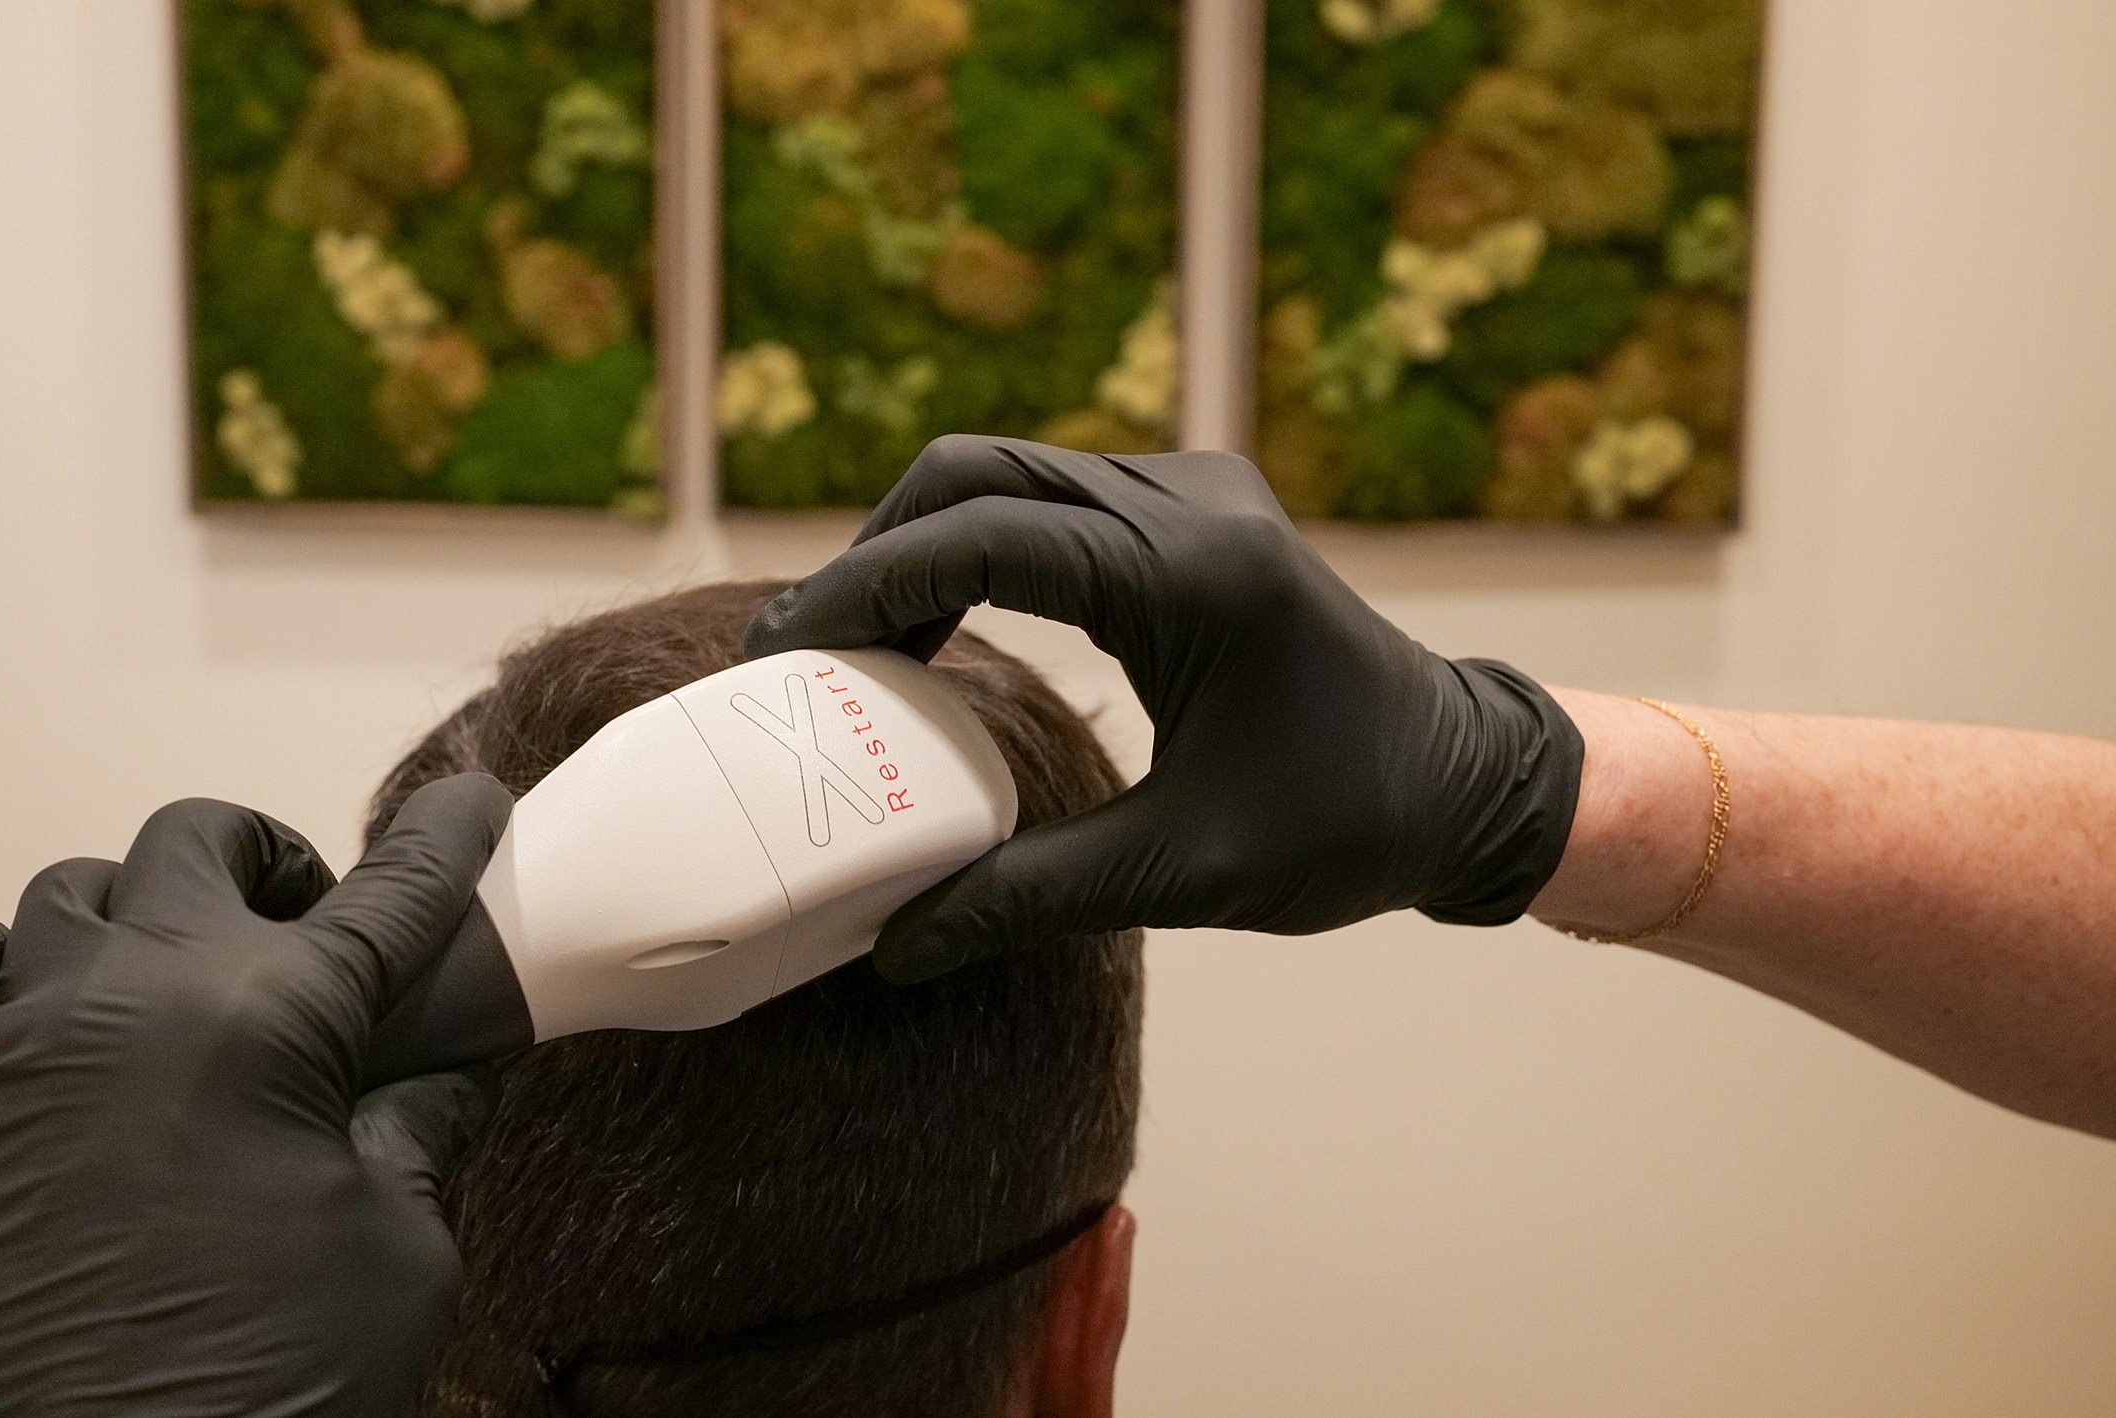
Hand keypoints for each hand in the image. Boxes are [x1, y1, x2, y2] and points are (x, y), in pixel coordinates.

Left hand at [0, 777, 512, 1416]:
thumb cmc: (254, 1394)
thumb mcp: (396, 1262)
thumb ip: (417, 1143)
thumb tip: (441, 1088)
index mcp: (276, 1020)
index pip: (393, 892)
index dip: (447, 840)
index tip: (471, 808)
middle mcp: (138, 994)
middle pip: (204, 843)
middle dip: (267, 865)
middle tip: (298, 927)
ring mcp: (18, 1036)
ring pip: (72, 891)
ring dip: (134, 919)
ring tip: (166, 985)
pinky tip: (24, 1007)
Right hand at [746, 436, 1582, 980]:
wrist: (1467, 780)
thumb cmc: (1348, 827)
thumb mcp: (1181, 873)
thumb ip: (1026, 894)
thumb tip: (897, 941)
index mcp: (1191, 573)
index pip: (981, 536)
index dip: (866, 585)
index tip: (788, 647)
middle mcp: (1190, 502)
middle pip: (976, 472)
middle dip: (877, 553)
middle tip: (808, 653)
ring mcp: (1197, 491)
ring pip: (1008, 475)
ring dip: (923, 547)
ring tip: (861, 651)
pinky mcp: (1197, 509)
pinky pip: (1053, 498)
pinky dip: (978, 548)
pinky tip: (942, 630)